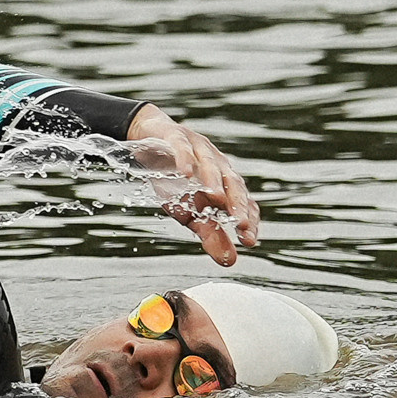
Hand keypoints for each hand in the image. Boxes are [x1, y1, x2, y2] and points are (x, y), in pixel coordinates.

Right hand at [125, 104, 259, 266]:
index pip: (243, 200)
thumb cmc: (172, 178)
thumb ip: (210, 234)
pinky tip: (186, 174)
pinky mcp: (176, 137)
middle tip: (241, 225)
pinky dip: (185, 159)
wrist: (148, 140)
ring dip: (214, 181)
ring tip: (216, 199)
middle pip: (232, 182)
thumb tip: (229, 261)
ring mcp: (198, 148)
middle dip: (238, 204)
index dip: (248, 219)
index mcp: (224, 181)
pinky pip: (182, 147)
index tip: (248, 241)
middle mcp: (217, 163)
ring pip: (210, 164)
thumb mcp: (189, 211)